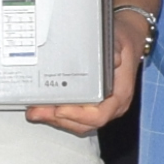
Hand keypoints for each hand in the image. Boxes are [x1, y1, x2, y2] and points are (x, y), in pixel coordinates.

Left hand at [26, 7, 153, 132]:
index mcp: (119, 94)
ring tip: (35, 111)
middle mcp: (111, 105)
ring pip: (78, 123)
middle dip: (59, 120)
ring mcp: (101, 106)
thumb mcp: (120, 41)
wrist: (128, 39)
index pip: (100, 115)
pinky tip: (44, 107)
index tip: (60, 109)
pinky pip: (75, 116)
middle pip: (84, 123)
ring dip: (55, 120)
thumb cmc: (123, 42)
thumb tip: (114, 58)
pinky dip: (58, 114)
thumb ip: (116, 49)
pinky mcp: (91, 103)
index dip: (78, 116)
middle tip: (37, 111)